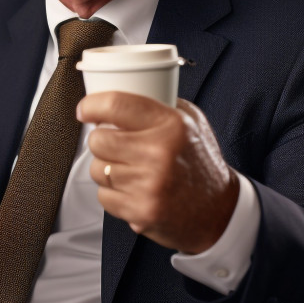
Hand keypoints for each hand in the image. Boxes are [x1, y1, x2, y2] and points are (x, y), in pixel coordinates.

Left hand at [77, 92, 238, 253]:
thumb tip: (120, 90)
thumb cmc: (201, 162)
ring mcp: (148, 186)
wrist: (218, 210)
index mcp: (171, 126)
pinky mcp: (140, 212)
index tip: (85, 109)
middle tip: (115, 143)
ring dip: (107, 168)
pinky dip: (113, 193)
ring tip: (130, 169)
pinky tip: (133, 189)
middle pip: (98, 140)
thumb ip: (159, 104)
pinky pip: (104, 196)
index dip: (91, 105)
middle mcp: (158, 154)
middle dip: (101, 140)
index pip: (116, 105)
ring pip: (97, 169)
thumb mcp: (191, 122)